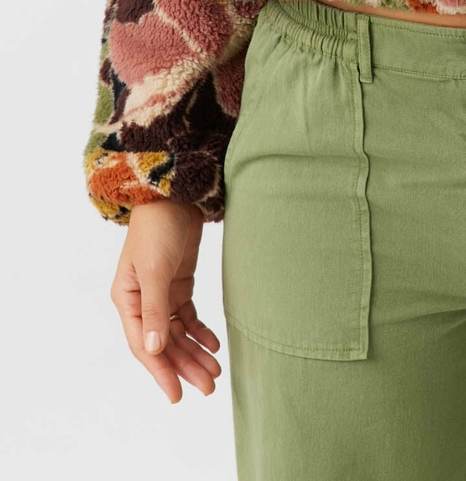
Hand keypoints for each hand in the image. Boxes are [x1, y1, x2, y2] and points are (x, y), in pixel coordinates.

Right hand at [110, 199, 222, 403]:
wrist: (174, 194)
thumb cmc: (157, 227)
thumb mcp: (155, 269)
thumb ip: (155, 309)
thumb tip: (154, 348)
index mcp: (127, 299)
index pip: (143, 345)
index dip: (161, 371)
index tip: (177, 395)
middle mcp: (142, 301)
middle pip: (164, 343)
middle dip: (185, 366)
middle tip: (209, 387)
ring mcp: (161, 293)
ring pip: (178, 333)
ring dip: (195, 352)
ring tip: (215, 372)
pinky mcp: (178, 283)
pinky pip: (188, 316)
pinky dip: (200, 331)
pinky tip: (214, 344)